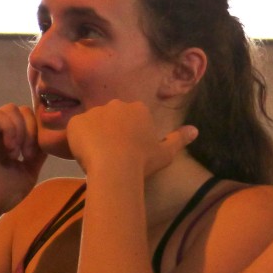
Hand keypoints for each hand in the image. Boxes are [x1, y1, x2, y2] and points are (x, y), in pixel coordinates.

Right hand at [0, 104, 46, 217]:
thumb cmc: (1, 194)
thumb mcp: (28, 172)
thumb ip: (38, 154)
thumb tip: (49, 140)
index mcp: (10, 139)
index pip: (30, 119)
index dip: (38, 132)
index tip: (35, 155)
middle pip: (24, 110)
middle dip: (33, 130)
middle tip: (29, 154)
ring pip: (12, 109)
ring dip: (22, 130)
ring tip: (18, 153)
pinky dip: (11, 130)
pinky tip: (10, 150)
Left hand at [66, 100, 197, 177]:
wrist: (115, 168)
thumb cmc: (143, 161)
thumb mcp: (166, 153)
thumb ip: (179, 139)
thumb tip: (195, 130)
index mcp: (138, 109)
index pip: (133, 118)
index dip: (130, 135)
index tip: (129, 151)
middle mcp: (117, 104)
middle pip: (112, 117)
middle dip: (111, 131)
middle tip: (112, 154)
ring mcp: (95, 111)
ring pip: (93, 123)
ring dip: (94, 136)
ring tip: (97, 157)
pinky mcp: (76, 121)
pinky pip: (76, 130)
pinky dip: (78, 140)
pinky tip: (84, 155)